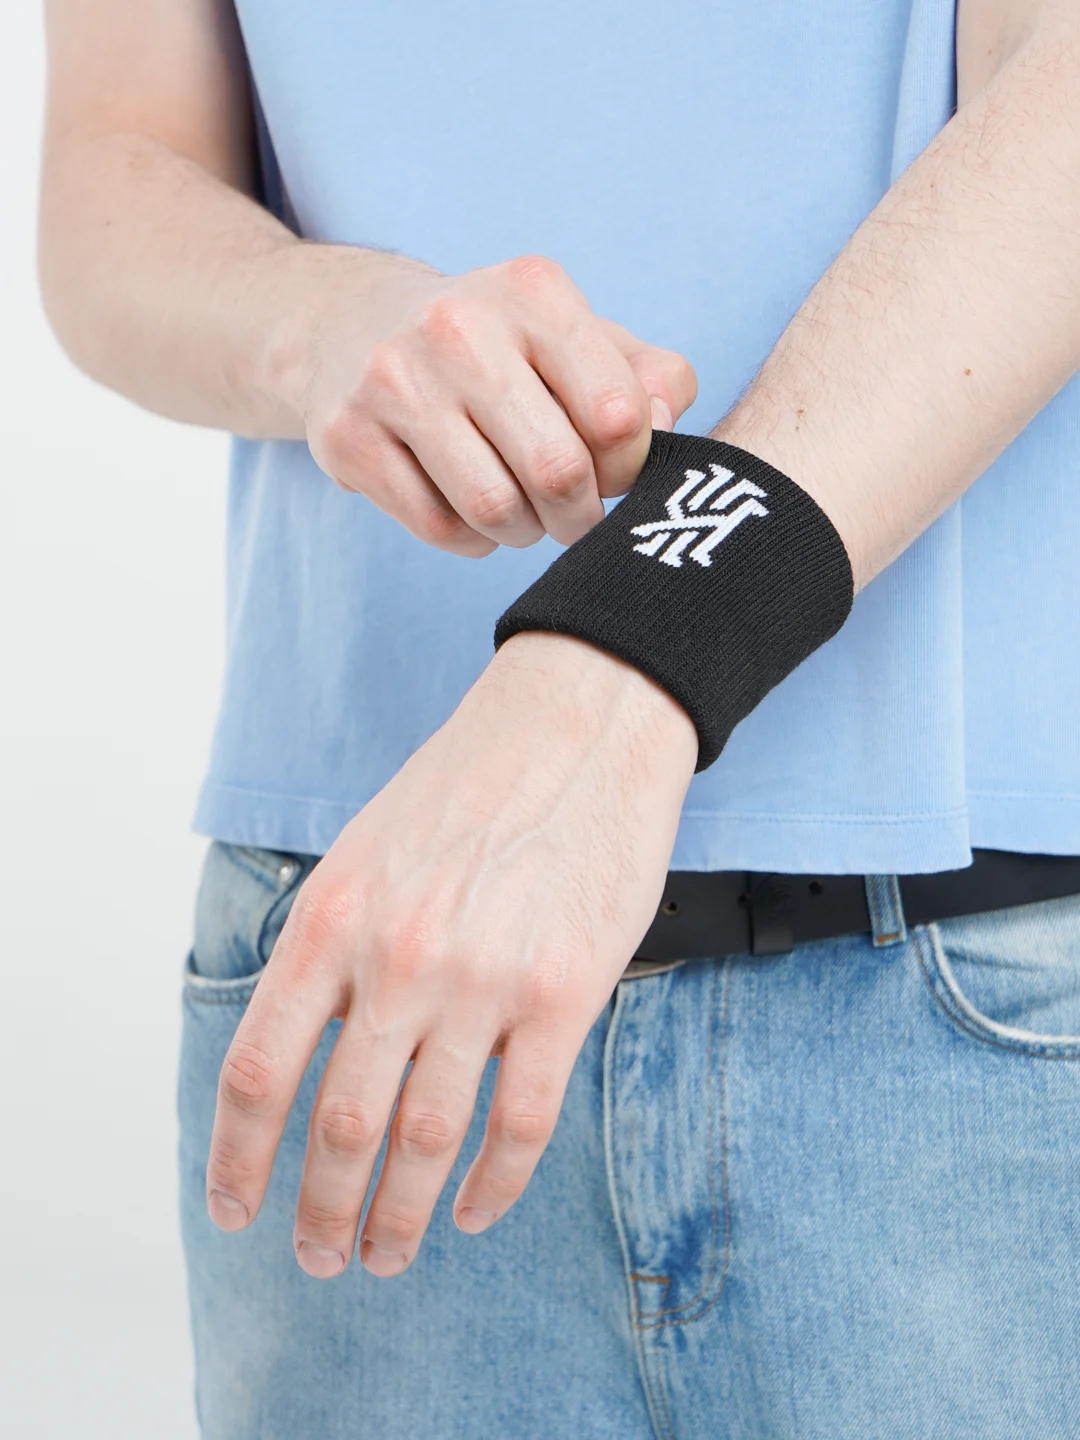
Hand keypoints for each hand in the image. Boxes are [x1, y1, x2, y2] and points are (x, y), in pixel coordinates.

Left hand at [205, 632, 696, 1276]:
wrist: (578, 723)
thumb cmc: (469, 784)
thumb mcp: (361, 850)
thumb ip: (328, 950)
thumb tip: (307, 1052)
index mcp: (331, 919)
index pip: (259, 1069)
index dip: (238, 1156)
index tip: (237, 1207)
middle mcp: (397, 959)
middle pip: (340, 1126)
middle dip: (320, 1211)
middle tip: (318, 1256)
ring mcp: (483, 982)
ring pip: (428, 1141)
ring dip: (401, 1216)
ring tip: (387, 1253)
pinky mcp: (563, 995)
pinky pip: (522, 1123)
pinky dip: (494, 1186)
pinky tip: (476, 1211)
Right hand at [272, 248, 696, 554]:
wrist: (349, 326)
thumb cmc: (496, 348)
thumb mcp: (575, 337)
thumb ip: (649, 378)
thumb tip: (661, 431)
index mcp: (533, 292)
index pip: (617, 415)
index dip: (628, 468)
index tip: (610, 473)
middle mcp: (459, 325)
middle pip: (557, 472)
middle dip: (578, 516)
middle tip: (572, 514)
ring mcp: (394, 380)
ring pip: (494, 509)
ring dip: (524, 532)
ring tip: (523, 512)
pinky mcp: (347, 435)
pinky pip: (439, 527)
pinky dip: (471, 539)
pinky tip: (468, 509)